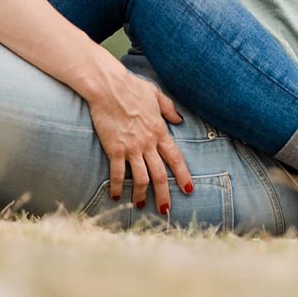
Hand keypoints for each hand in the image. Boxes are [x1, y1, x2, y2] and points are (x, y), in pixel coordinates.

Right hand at [81, 64, 194, 215]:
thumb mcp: (156, 94)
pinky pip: (118, 173)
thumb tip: (179, 119)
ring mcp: (132, 147)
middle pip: (160, 175)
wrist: (108, 86)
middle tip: (166, 210)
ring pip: (141, 178)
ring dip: (141, 195)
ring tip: (140, 205)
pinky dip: (118, 186)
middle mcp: (148, 143)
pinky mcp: (115, 149)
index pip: (176, 158)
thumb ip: (169, 108)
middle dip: (164, 194)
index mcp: (160, 131)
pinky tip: (116, 195)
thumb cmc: (131, 87)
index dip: (183, 175)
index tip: (189, 189)